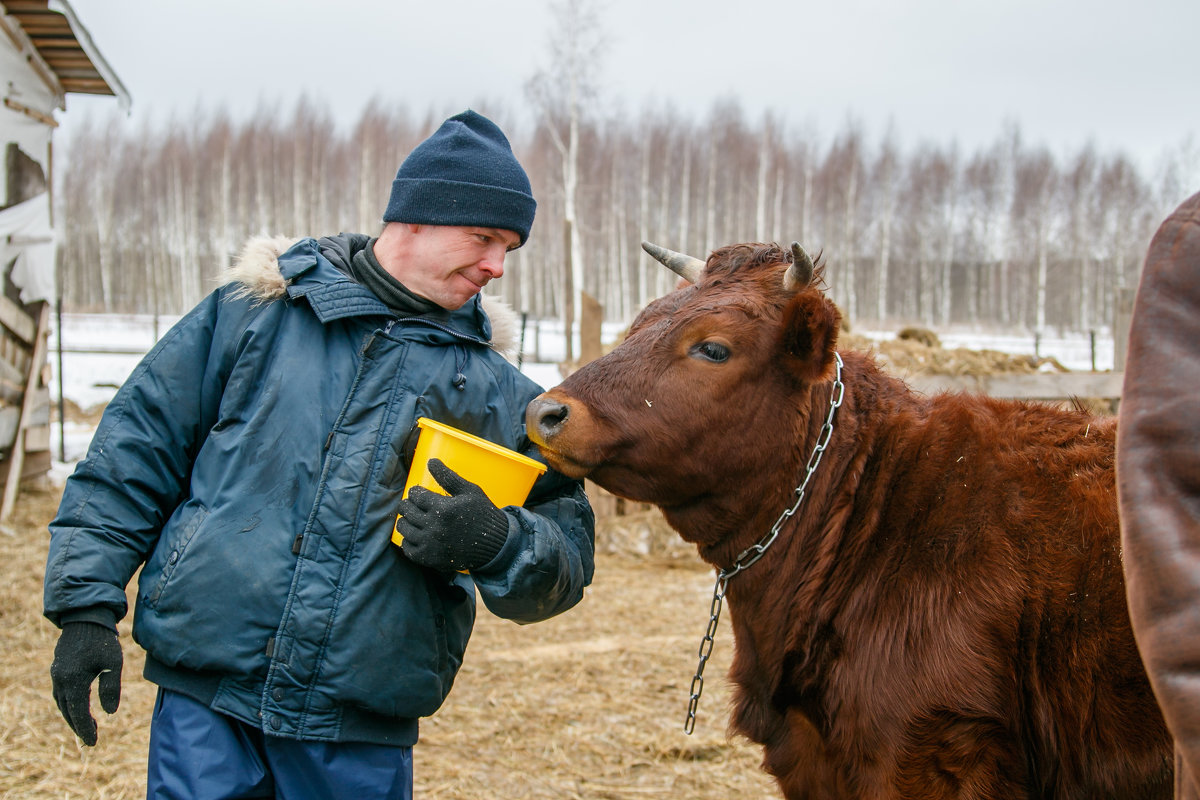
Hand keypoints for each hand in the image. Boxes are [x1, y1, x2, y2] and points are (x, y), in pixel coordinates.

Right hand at [50, 622, 121, 745]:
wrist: (86, 619)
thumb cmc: (102, 641)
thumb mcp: (113, 663)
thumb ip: (111, 688)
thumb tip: (110, 713)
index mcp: (73, 681)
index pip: (78, 713)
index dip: (85, 729)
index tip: (92, 743)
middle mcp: (61, 680)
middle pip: (68, 711)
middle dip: (78, 726)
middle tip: (90, 738)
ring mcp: (57, 674)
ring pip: (62, 703)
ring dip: (73, 716)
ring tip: (88, 725)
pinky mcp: (58, 669)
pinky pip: (61, 693)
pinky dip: (69, 704)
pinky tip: (79, 706)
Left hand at [395, 459, 510, 571]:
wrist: (495, 544)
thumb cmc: (483, 514)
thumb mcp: (470, 491)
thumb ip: (448, 476)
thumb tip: (431, 461)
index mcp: (443, 508)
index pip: (416, 495)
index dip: (415, 491)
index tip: (418, 492)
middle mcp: (434, 527)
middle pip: (407, 511)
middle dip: (407, 504)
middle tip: (412, 504)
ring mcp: (431, 545)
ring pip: (404, 529)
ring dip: (405, 521)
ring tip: (411, 518)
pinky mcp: (430, 559)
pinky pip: (408, 549)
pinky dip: (407, 541)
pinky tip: (414, 535)